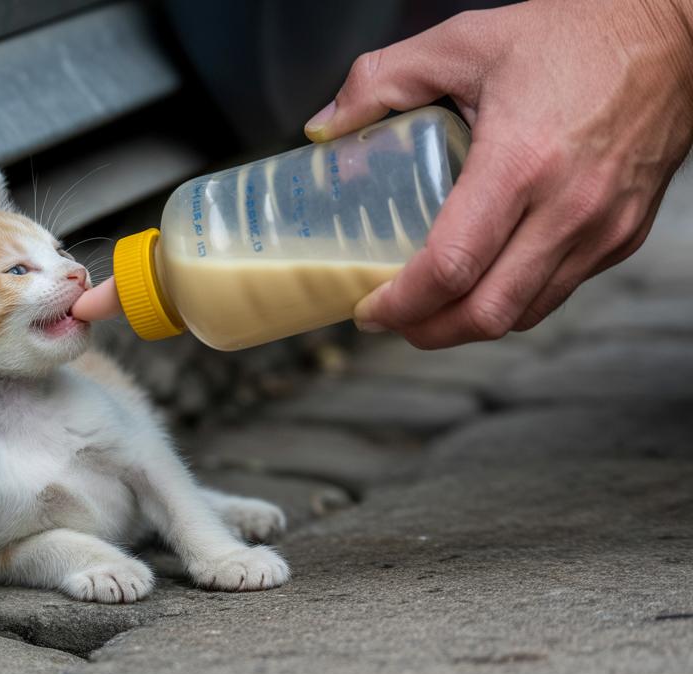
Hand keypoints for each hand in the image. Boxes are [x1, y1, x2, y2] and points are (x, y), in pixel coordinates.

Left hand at [306, 0, 692, 347]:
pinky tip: (481, 281)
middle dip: (427, 331)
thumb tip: (325, 125)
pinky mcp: (623, 236)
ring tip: (427, 308)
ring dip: (468, 323)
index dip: (400, 302)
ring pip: (524, 313)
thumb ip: (382, 78)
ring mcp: (603, 228)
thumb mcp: (463, 41)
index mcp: (522, 161)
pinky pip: (557, 291)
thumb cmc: (573, 34)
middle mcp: (569, 207)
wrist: (672, 34)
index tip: (368, 307)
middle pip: (487, 312)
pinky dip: (511, 301)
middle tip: (390, 321)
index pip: (452, 266)